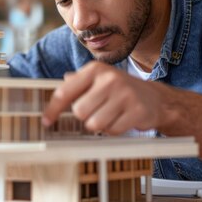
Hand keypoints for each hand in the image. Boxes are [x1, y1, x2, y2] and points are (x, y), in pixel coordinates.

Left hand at [43, 61, 178, 134]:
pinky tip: (122, 119)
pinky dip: (114, 130)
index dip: (53, 109)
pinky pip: (112, 131)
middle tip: (97, 111)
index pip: (65, 91)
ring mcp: (124, 94)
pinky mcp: (136, 111)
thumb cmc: (120, 90)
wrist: (155, 98)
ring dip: (99, 125)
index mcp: (95, 70)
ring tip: (110, 115)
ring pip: (94, 124)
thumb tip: (56, 90)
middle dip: (85, 117)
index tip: (47, 121)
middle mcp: (109, 79)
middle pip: (79, 111)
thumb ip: (76, 84)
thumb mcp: (98, 80)